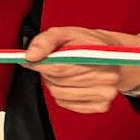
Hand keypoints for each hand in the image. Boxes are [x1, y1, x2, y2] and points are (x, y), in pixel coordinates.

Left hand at [24, 25, 139, 114]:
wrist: (109, 55)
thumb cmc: (85, 43)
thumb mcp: (64, 32)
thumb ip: (45, 41)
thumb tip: (30, 56)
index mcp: (99, 55)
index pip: (61, 67)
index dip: (41, 64)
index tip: (30, 60)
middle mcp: (107, 76)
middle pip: (59, 81)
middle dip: (48, 71)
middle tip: (53, 62)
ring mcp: (106, 93)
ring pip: (59, 94)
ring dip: (53, 83)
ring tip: (63, 72)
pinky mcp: (101, 106)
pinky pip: (65, 103)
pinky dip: (61, 94)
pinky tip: (69, 83)